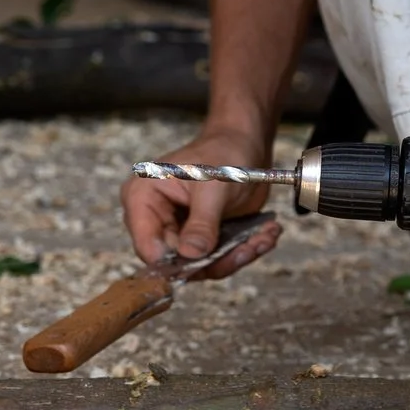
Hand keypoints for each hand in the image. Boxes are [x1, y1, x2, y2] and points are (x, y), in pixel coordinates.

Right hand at [123, 124, 271, 269]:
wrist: (245, 145)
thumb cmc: (222, 154)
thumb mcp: (213, 188)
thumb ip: (202, 222)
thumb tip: (191, 254)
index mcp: (143, 199)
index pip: (148, 247)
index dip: (176, 261)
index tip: (209, 259)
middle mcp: (157, 219)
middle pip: (178, 261)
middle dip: (217, 259)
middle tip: (250, 247)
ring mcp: (179, 231)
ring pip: (202, 265)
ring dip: (236, 256)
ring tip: (265, 237)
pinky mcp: (201, 238)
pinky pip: (218, 258)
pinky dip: (243, 250)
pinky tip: (266, 235)